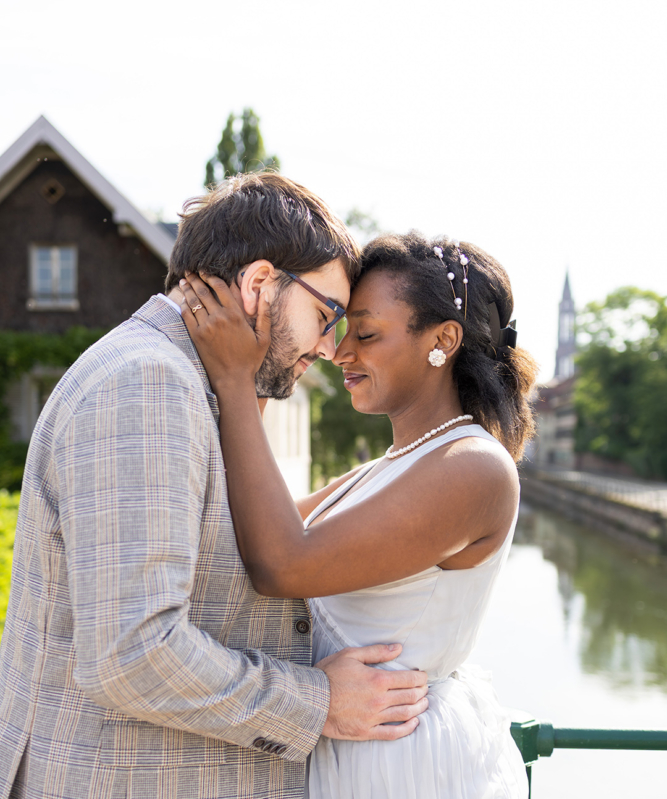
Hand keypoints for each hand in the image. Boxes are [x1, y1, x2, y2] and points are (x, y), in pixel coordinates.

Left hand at [179, 272, 270, 390]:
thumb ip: (264, 315)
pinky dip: (184, 305)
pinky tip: (183, 300)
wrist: (232, 379)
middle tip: (189, 271)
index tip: (205, 271)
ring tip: (183, 281)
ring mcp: (206, 326)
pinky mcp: (196, 336)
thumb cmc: (250, 359)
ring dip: (187, 289)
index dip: (211, 276)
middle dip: (195, 279)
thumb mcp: (264, 338)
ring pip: (193, 302)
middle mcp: (219, 317)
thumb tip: (266, 295)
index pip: (220, 287)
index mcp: (235, 315)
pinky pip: (187, 315)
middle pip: (203, 292)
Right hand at [317, 644, 428, 740]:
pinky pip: (392, 733)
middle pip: (410, 696)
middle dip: (422, 692)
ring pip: (405, 714)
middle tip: (425, 689)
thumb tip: (398, 648)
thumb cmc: (329, 674)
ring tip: (424, 703)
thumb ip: (377, 652)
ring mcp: (374, 718)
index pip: (409, 679)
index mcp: (377, 679)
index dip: (421, 678)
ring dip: (419, 708)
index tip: (423, 676)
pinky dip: (407, 729)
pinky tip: (414, 723)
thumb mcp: (351, 654)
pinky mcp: (366, 732)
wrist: (312, 700)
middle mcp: (379, 700)